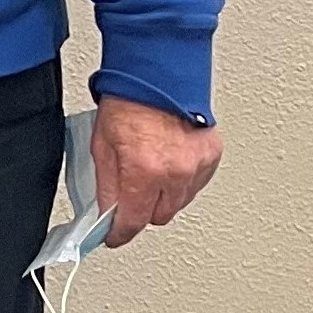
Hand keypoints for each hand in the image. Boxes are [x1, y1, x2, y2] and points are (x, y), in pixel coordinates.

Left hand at [92, 95, 221, 248]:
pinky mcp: (211, 157)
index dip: (120, 233)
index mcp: (144, 170)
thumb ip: (107, 186)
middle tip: (130, 195)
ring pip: (179, 203)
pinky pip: (195, 185)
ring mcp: (197, 165)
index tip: (114, 237)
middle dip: (142, 210)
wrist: (155, 75)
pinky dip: (182, 181)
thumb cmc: (128, 103)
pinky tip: (169, 164)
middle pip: (159, 217)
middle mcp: (175, 172)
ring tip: (150, 171)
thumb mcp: (102, 146)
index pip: (133, 221)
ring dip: (163, 197)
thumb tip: (107, 213)